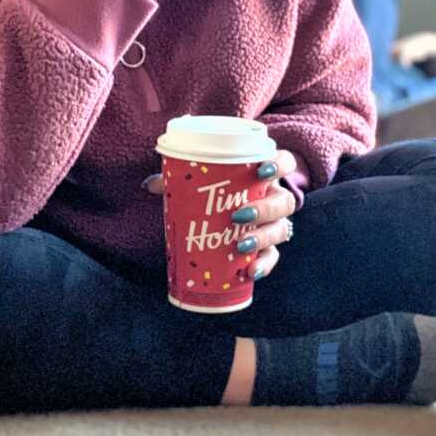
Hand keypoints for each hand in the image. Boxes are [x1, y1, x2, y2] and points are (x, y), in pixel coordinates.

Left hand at [143, 149, 298, 280]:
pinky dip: (264, 264)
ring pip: (281, 229)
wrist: (229, 212)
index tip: (261, 171)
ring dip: (262, 238)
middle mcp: (275, 197)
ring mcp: (275, 223)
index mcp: (264, 174)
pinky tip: (250, 272)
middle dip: (265, 209)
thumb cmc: (217, 190)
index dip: (279, 165)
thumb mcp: (202, 181)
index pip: (285, 162)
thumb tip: (150, 185)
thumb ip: (180, 179)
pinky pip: (273, 257)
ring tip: (240, 246)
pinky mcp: (270, 247)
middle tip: (238, 216)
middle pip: (284, 202)